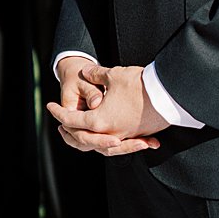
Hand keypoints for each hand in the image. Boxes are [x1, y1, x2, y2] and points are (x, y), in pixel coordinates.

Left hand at [47, 65, 167, 155]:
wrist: (169, 95)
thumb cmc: (139, 85)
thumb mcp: (112, 75)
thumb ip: (95, 75)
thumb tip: (87, 72)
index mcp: (99, 121)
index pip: (72, 120)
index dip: (58, 113)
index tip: (49, 107)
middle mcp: (110, 133)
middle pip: (82, 139)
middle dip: (68, 133)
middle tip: (60, 124)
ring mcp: (125, 136)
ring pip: (100, 144)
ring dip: (86, 139)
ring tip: (79, 132)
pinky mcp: (137, 135)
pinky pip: (116, 142)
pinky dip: (106, 140)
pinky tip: (104, 136)